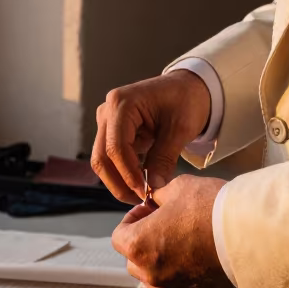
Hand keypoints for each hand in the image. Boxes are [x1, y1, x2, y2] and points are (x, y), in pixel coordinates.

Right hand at [91, 71, 210, 203]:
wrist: (187, 88)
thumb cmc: (185, 100)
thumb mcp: (180, 129)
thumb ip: (164, 157)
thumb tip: (153, 186)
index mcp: (122, 103)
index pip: (115, 148)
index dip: (128, 174)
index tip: (144, 192)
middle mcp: (107, 111)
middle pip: (101, 157)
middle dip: (119, 183)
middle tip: (140, 199)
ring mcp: (106, 121)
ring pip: (102, 160)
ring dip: (119, 181)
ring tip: (142, 193)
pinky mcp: (111, 131)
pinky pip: (110, 158)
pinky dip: (123, 173)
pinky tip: (141, 182)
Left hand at [111, 175, 237, 287]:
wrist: (254, 234)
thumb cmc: (213, 208)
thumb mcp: (180, 187)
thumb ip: (160, 195)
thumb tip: (155, 199)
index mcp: (139, 246)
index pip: (119, 236)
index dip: (132, 219)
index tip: (149, 210)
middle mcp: (152, 274)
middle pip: (134, 261)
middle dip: (145, 242)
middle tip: (166, 224)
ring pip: (155, 280)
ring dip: (161, 263)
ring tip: (182, 244)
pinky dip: (184, 276)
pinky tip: (201, 258)